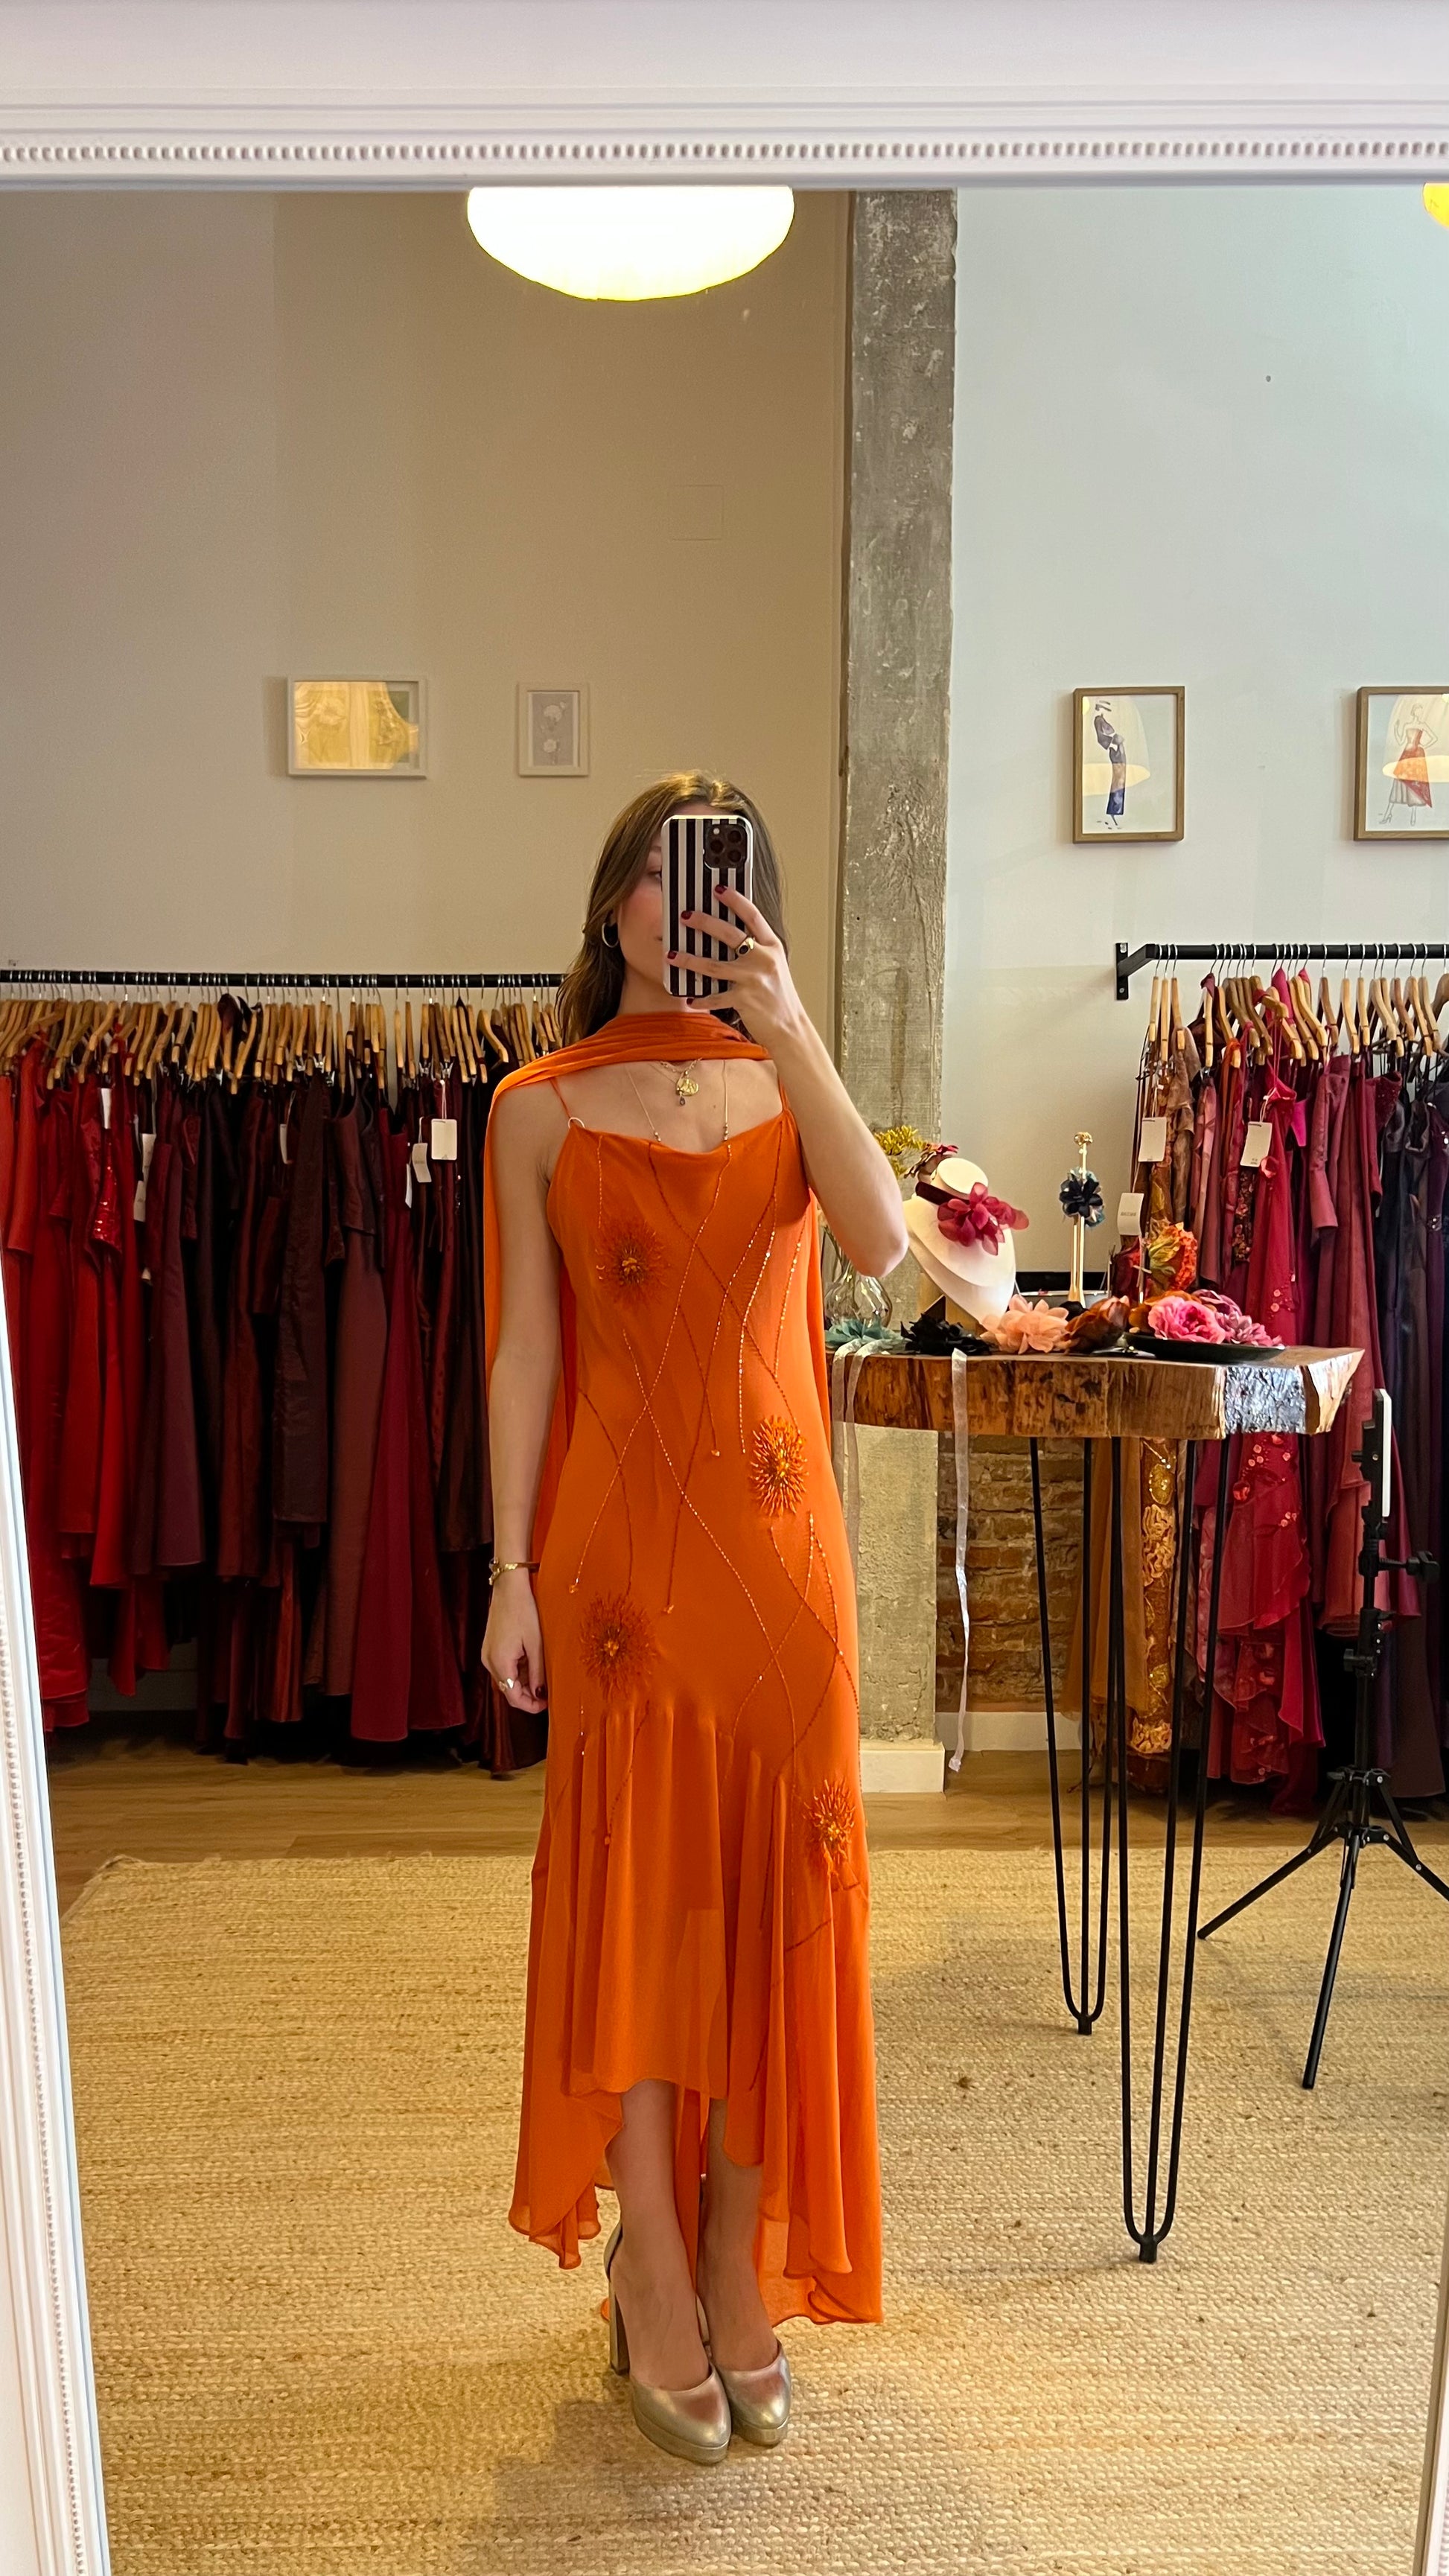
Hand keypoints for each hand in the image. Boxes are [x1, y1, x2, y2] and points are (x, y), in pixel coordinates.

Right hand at [482, 1571, 547, 1711]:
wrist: (508, 1587)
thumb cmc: (523, 1610)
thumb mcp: (536, 1644)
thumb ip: (537, 1672)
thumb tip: (539, 1694)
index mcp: (500, 1663)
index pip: (513, 1697)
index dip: (530, 1705)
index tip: (545, 1705)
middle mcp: (489, 1662)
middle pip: (508, 1690)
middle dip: (527, 1694)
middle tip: (547, 1692)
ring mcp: (488, 1654)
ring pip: (506, 1679)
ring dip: (523, 1682)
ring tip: (542, 1674)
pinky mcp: (490, 1648)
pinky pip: (504, 1667)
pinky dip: (517, 1670)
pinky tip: (531, 1662)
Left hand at [670, 885, 804, 1048]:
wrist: (790, 1027)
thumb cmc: (779, 997)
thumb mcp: (773, 966)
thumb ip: (755, 950)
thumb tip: (725, 936)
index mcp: (772, 947)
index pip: (752, 916)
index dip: (735, 900)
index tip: (718, 889)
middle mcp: (764, 959)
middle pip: (729, 934)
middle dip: (704, 922)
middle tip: (685, 916)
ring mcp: (753, 980)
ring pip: (714, 965)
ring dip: (689, 960)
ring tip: (672, 955)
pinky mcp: (744, 1000)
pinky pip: (715, 997)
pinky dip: (701, 998)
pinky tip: (690, 998)